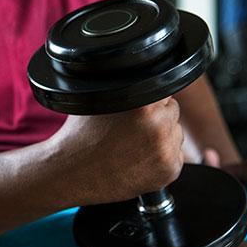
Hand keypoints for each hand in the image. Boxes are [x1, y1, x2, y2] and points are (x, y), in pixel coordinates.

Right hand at [56, 98, 183, 205]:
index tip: (136, 109)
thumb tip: (137, 73)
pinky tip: (137, 160)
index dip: (149, 97)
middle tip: (131, 129)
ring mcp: (166, 150)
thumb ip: (124, 86)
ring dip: (161, 138)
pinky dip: (161, 159)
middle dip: (157, 117)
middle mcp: (159, 126)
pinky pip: (174, 156)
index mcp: (144, 105)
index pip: (163, 89)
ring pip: (175, 134)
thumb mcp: (98, 98)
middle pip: (172, 111)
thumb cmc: (81, 135)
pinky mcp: (169, 171)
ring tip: (132, 146)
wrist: (72, 173)